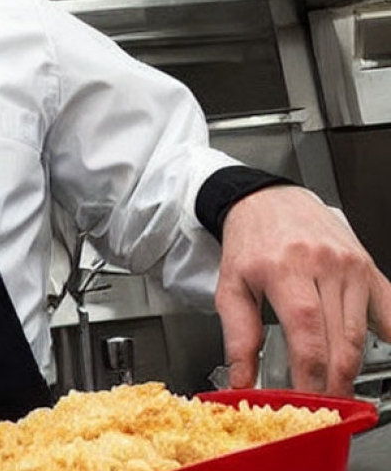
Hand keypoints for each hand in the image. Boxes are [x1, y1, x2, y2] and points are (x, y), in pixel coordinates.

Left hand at [215, 185, 390, 395]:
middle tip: (323, 405)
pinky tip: (379, 357)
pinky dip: (387, 336)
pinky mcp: (367, 266)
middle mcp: (323, 264)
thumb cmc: (249, 241)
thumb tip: (242, 380)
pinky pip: (388, 309)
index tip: (304, 399)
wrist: (267, 200)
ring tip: (337, 389)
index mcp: (284, 269)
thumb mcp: (230, 285)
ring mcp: (350, 265)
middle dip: (333, 381)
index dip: (310, 374)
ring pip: (361, 331)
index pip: (306, 333)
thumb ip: (237, 336)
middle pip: (339, 338)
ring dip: (352, 367)